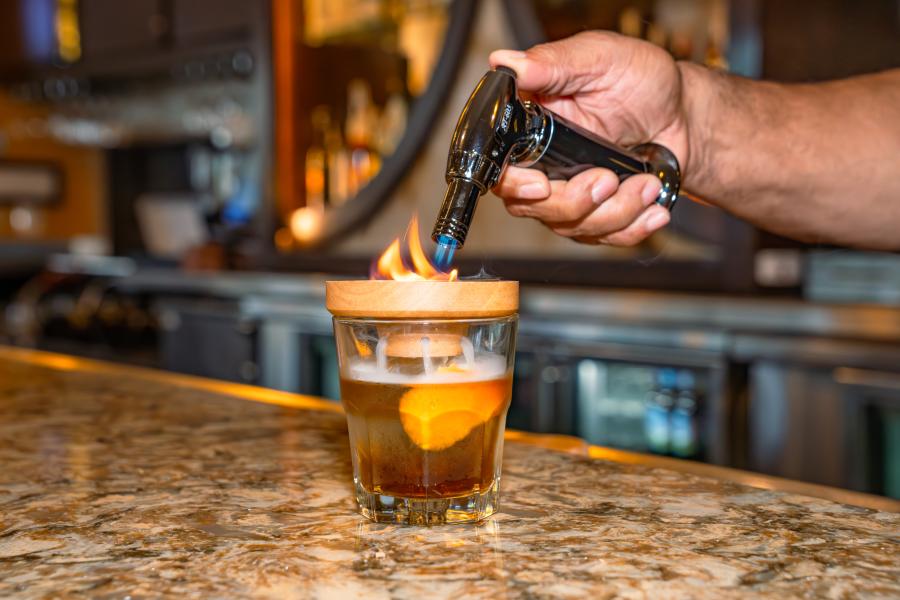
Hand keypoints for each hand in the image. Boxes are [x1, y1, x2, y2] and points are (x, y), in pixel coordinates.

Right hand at [490, 31, 689, 244]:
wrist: (683, 114)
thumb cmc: (641, 80)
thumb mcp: (599, 58)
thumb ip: (553, 62)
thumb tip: (506, 63)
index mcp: (532, 126)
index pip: (501, 167)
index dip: (515, 184)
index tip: (542, 185)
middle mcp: (543, 163)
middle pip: (532, 207)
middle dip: (575, 202)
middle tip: (609, 179)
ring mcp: (568, 192)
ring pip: (571, 226)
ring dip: (615, 212)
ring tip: (647, 184)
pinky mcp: (595, 215)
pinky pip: (603, 237)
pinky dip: (632, 227)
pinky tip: (653, 208)